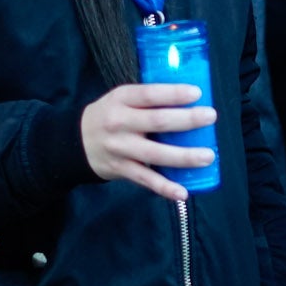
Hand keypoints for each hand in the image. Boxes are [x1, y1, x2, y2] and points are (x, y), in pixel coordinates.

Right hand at [80, 83, 217, 200]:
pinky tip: (183, 193)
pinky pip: (146, 179)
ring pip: (155, 154)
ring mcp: (120, 148)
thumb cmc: (110, 115)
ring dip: (183, 156)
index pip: (149, 94)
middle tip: (211, 117)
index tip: (197, 93)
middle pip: (157, 122)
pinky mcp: (121, 170)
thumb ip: (149, 98)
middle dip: (187, 120)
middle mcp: (120, 123)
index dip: (173, 93)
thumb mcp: (122, 98)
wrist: (74, 142)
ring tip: (207, 156)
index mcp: (122, 99)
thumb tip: (191, 98)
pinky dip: (165, 188)